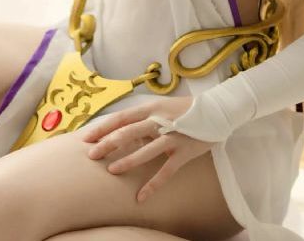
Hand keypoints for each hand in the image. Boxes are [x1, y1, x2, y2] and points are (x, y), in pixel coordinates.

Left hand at [81, 97, 213, 202]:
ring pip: (146, 150)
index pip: (121, 117)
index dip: (103, 127)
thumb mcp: (161, 107)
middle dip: (108, 143)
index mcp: (151, 108)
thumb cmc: (184, 110)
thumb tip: (119, 129)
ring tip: (112, 171)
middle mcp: (160, 120)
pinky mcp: (184, 151)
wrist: (216, 109)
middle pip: (129, 132)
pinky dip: (153, 184)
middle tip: (92, 155)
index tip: (86, 137)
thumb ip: (143, 118)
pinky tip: (141, 197)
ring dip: (128, 160)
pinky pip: (166, 170)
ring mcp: (172, 136)